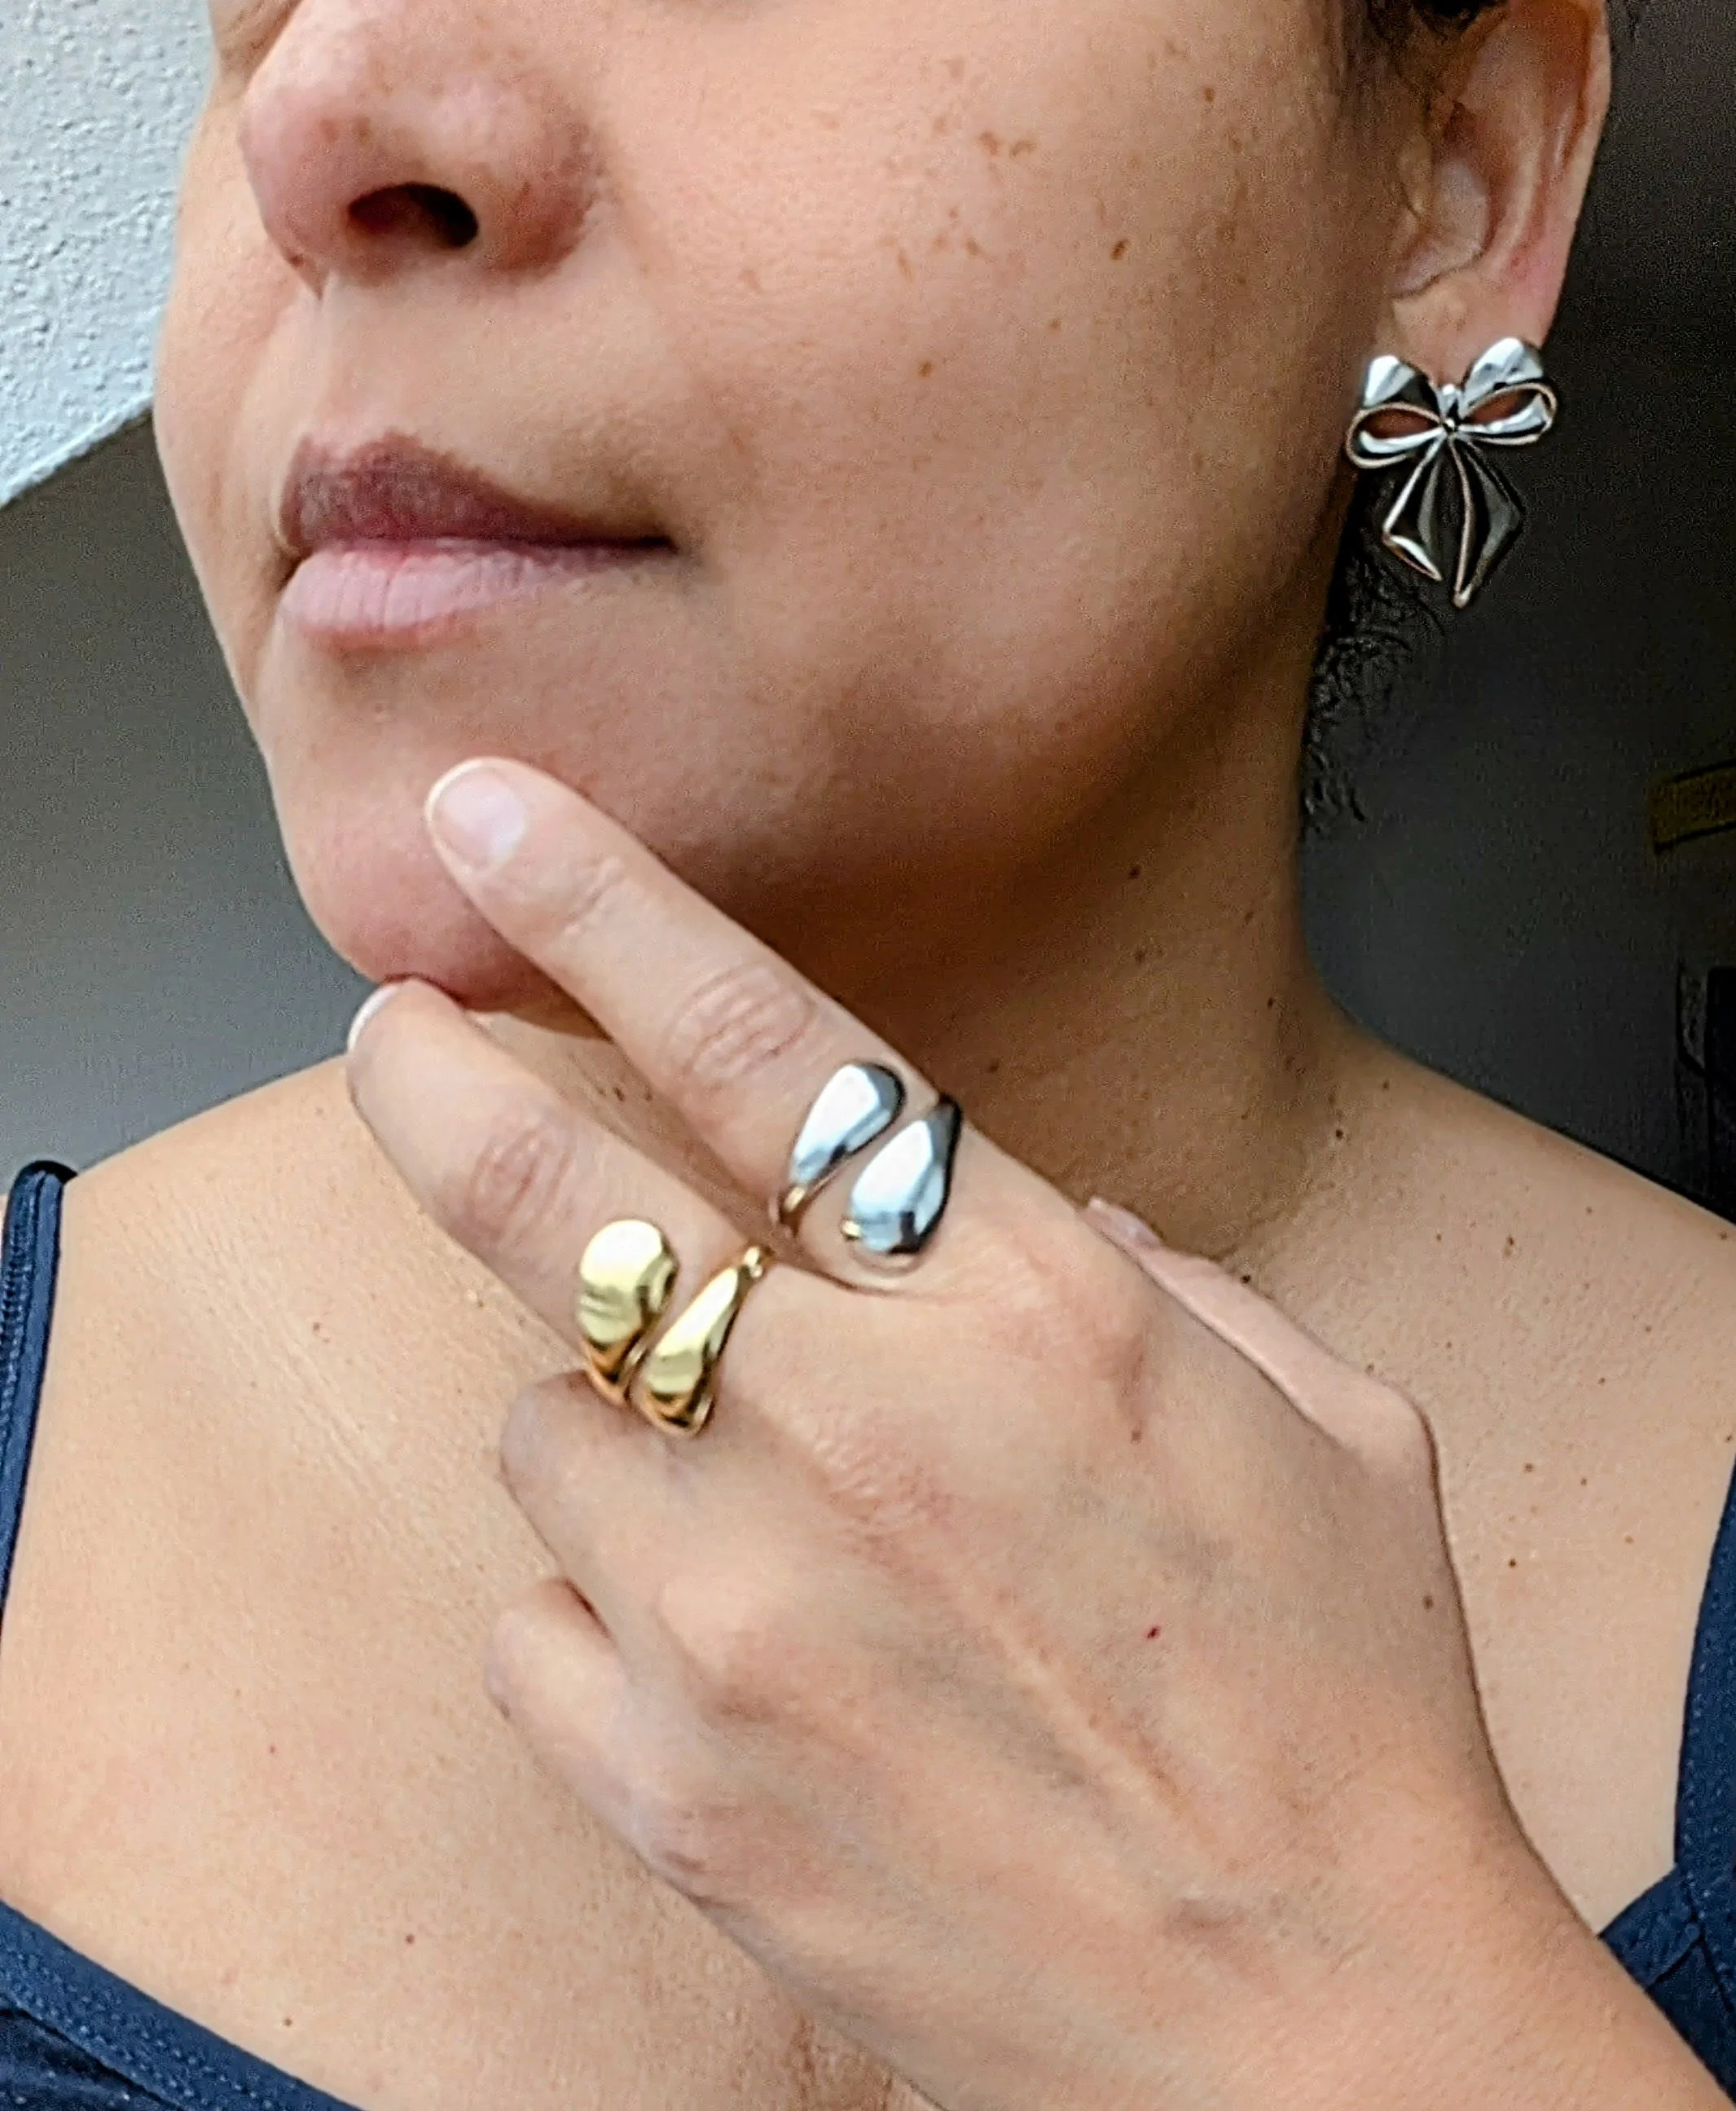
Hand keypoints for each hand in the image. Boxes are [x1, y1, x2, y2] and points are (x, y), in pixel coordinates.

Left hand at [346, 759, 1628, 2110]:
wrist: (1318, 2032)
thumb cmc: (1342, 1717)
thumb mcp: (1325, 1423)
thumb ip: (1164, 1282)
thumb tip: (1048, 1229)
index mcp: (1031, 1309)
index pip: (758, 1041)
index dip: (602, 902)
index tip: (493, 822)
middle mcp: (858, 1432)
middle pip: (557, 1190)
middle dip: (438, 1077)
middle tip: (391, 1031)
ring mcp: (739, 1615)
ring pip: (543, 1421)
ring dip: (610, 1415)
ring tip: (743, 1494)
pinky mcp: (674, 1784)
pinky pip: (538, 1615)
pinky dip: (600, 1595)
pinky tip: (719, 1640)